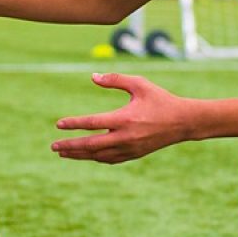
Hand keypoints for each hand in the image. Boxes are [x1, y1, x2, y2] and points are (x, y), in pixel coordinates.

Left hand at [52, 73, 189, 163]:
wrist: (183, 122)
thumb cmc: (160, 99)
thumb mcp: (139, 84)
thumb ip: (115, 79)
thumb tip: (92, 76)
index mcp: (125, 118)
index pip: (92, 123)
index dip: (74, 124)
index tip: (59, 124)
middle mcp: (125, 137)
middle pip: (90, 145)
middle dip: (70, 146)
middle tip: (53, 146)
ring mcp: (129, 148)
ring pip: (98, 155)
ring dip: (79, 155)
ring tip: (63, 153)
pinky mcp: (134, 154)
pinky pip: (110, 159)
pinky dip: (95, 158)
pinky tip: (86, 155)